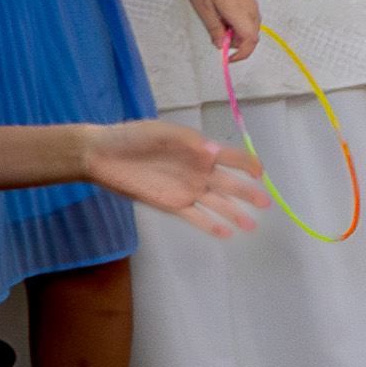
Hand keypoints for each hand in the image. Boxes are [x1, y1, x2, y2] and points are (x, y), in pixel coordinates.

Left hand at [81, 118, 265, 238]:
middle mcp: (199, 172)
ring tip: (251, 226)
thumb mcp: (160, 132)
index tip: (259, 174)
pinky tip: (226, 234)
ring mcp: (187, 190)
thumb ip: (187, 141)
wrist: (101, 156)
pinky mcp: (172, 205)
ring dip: (235, 214)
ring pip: (218, 204)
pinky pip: (196, 217)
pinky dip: (211, 226)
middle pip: (231, 185)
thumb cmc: (132, 137)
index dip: (249, 165)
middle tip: (265, 204)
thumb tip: (214, 152)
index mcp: (201, 151)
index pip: (233, 159)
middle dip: (249, 194)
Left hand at [180, 0, 258, 61]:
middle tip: (216, 36)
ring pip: (250, 28)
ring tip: (217, 22)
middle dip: (235, 42)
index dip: (241, 54)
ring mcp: (252, 4)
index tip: (228, 59)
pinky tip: (222, 14)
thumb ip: (214, 29)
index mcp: (240, 13)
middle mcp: (251, 10)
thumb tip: (220, 44)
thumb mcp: (203, 9)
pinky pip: (248, 18)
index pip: (250, 41)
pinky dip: (237, 23)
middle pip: (251, 36)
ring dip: (236, 32)